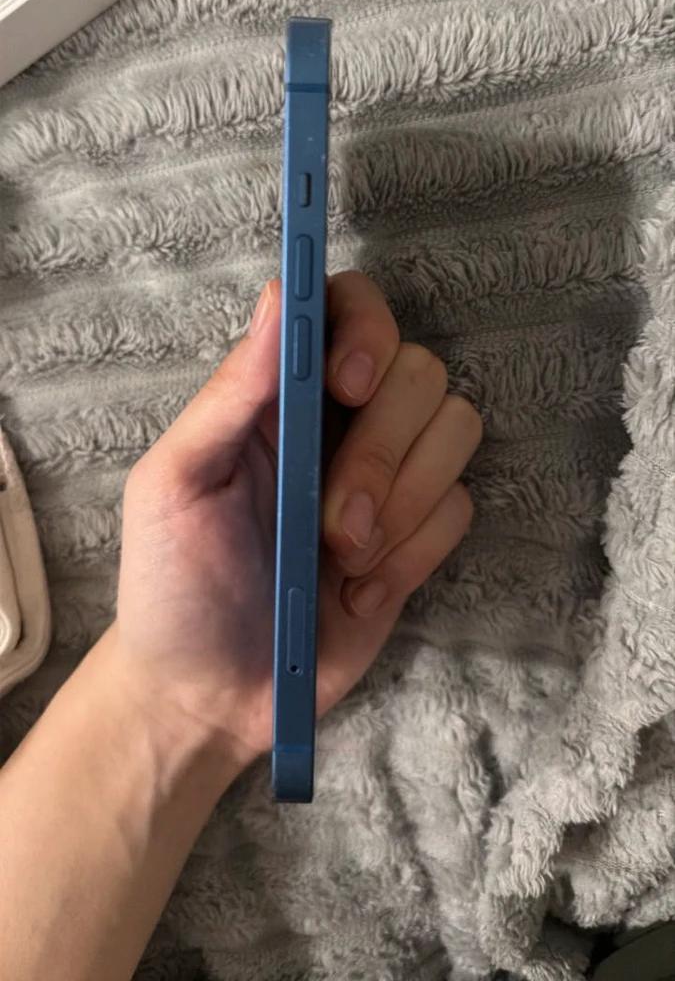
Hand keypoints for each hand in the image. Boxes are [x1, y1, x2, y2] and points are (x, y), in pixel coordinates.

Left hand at [113, 272, 481, 778]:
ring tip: (341, 562)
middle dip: (381, 452)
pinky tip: (359, 594)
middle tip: (331, 525)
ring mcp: (385, 478)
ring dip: (403, 504)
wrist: (212, 696)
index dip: (366, 329)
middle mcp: (339, 422)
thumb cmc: (173, 585)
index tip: (348, 386)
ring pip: (455, 428)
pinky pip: (460, 506)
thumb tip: (282, 299)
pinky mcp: (416, 535)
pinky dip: (414, 554)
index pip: (347, 307)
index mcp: (276, 396)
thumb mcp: (174, 486)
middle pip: (418, 370)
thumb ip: (230, 394)